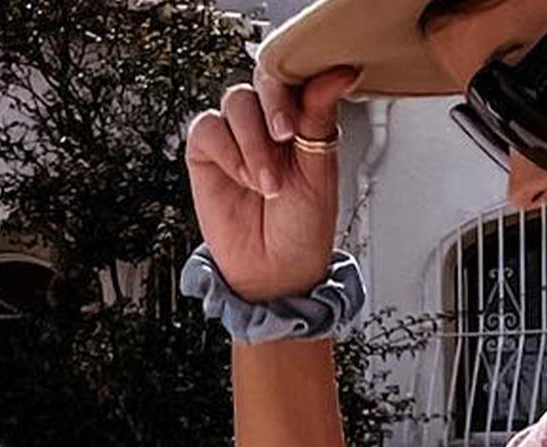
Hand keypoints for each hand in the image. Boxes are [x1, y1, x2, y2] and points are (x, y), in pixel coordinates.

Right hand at [183, 62, 361, 305]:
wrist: (275, 272)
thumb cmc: (303, 228)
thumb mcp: (319, 173)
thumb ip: (320, 119)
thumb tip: (339, 74)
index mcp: (301, 118)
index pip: (295, 74)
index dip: (297, 82)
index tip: (305, 110)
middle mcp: (267, 120)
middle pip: (263, 78)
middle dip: (274, 106)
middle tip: (284, 137)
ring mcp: (236, 133)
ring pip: (236, 101)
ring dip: (253, 142)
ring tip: (268, 184)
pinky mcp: (207, 150)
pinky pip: (208, 127)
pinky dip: (227, 151)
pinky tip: (244, 179)